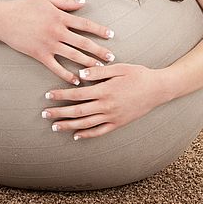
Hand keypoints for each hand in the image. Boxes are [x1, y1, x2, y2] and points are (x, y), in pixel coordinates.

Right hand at [0, 0, 114, 84]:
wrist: (3, 19)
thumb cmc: (24, 6)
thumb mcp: (47, 0)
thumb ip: (66, 2)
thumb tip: (83, 3)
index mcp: (60, 17)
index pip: (85, 25)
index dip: (100, 30)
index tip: (111, 35)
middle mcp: (57, 32)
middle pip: (83, 43)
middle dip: (99, 51)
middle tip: (111, 57)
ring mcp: (49, 44)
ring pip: (73, 56)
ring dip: (88, 63)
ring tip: (99, 69)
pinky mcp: (39, 55)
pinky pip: (56, 67)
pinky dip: (67, 75)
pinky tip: (76, 80)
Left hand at [41, 63, 163, 138]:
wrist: (158, 89)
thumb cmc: (138, 74)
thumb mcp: (119, 68)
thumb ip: (98, 72)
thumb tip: (79, 75)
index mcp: (105, 90)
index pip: (77, 94)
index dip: (61, 95)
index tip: (48, 95)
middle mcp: (106, 106)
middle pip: (77, 111)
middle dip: (59, 113)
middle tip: (44, 114)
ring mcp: (112, 117)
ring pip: (86, 124)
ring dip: (69, 125)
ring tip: (55, 127)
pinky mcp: (118, 123)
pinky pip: (99, 131)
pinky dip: (87, 134)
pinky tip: (76, 135)